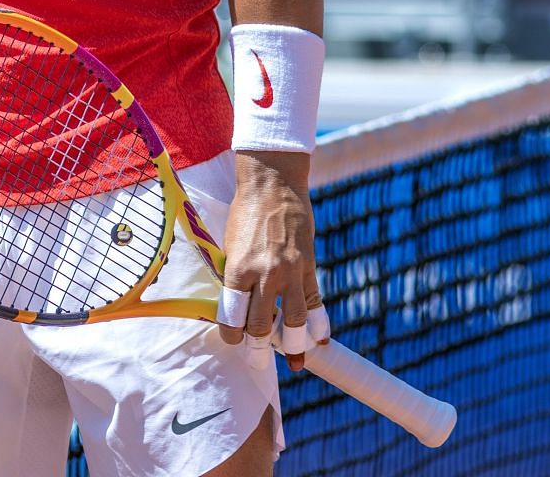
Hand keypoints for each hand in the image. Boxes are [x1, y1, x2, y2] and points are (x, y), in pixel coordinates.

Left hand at [218, 150, 322, 371]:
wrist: (272, 184)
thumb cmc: (244, 213)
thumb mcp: (229, 244)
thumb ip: (234, 276)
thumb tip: (238, 307)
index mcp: (237, 269)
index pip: (232, 316)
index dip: (231, 335)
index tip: (233, 341)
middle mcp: (264, 274)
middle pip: (262, 325)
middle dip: (259, 350)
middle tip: (258, 364)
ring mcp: (290, 272)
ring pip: (293, 321)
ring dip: (295, 346)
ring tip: (296, 363)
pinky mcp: (309, 267)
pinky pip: (315, 303)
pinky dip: (319, 324)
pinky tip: (320, 340)